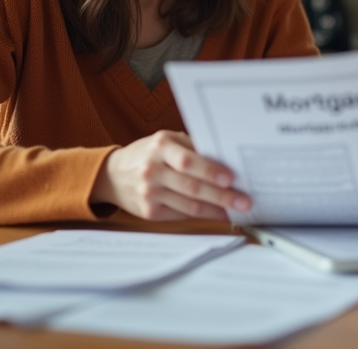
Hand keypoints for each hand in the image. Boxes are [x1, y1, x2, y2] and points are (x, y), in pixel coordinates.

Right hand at [90, 130, 250, 220]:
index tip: (231, 178)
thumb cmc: (148, 154)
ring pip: (189, 205)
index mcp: (160, 147)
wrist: (113, 175)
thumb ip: (192, 148)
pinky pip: (181, 215)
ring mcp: (149, 193)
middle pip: (193, 187)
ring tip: (236, 211)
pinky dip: (203, 216)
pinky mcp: (149, 212)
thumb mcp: (166, 142)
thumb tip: (226, 160)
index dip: (211, 171)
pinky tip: (217, 215)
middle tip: (244, 201)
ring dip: (216, 210)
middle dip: (222, 196)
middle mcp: (152, 170)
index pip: (189, 161)